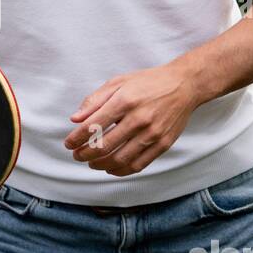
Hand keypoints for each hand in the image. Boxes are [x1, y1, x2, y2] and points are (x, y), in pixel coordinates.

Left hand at [64, 62, 198, 175]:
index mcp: (125, 100)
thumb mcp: (119, 82)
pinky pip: (138, 165)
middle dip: (85, 154)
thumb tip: (75, 119)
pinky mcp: (163, 144)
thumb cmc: (148, 82)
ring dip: (100, 164)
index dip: (76, 138)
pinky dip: (120, 170)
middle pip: (104, 146)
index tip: (68, 144)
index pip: (93, 126)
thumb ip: (95, 100)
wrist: (184, 85)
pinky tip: (110, 167)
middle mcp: (139, 118)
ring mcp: (152, 134)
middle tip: (77, 155)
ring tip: (91, 163)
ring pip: (119, 159)